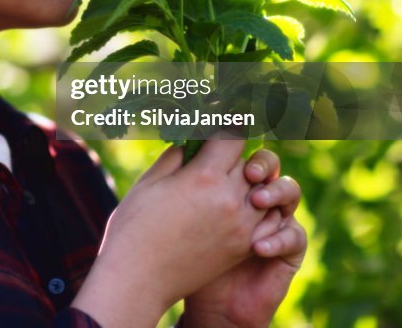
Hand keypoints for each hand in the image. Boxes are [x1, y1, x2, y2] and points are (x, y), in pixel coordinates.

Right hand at [73, 139, 265, 327]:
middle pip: (250, 162)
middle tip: (218, 152)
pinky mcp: (242, 247)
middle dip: (234, 155)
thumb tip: (193, 140)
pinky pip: (266, 219)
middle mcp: (230, 199)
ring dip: (249, 182)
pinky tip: (237, 206)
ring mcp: (241, 226)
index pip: (233, 137)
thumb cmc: (135, 227)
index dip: (227, 125)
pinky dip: (258, 209)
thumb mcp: (150, 181)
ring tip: (228, 181)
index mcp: (204, 177)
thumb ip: (177, 155)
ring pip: (263, 190)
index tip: (219, 121)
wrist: (139, 279)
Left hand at [179, 149, 306, 327]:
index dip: (241, 143)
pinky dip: (278, 238)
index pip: (240, 151)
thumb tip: (180, 139)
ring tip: (256, 201)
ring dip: (275, 193)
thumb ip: (180, 176)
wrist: (206, 301)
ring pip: (289, 192)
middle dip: (261, 165)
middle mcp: (255, 195)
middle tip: (248, 173)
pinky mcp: (286, 250)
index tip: (230, 141)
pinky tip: (257, 247)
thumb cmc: (186, 254)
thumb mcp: (178, 212)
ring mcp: (273, 220)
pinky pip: (294, 236)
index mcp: (229, 181)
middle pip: (269, 166)